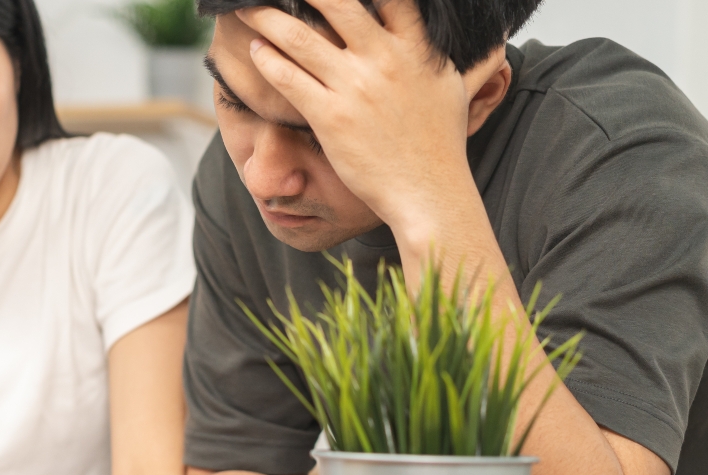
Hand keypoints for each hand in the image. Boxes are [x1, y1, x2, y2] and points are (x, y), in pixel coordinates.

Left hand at [237, 0, 475, 231]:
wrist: (427, 191)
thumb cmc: (440, 145)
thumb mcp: (455, 90)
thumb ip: (459, 60)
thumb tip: (491, 47)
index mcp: (416, 49)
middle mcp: (385, 60)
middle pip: (337, 4)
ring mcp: (355, 87)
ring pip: (301, 39)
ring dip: (269, 20)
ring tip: (248, 11)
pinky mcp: (330, 115)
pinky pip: (290, 78)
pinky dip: (268, 60)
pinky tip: (256, 51)